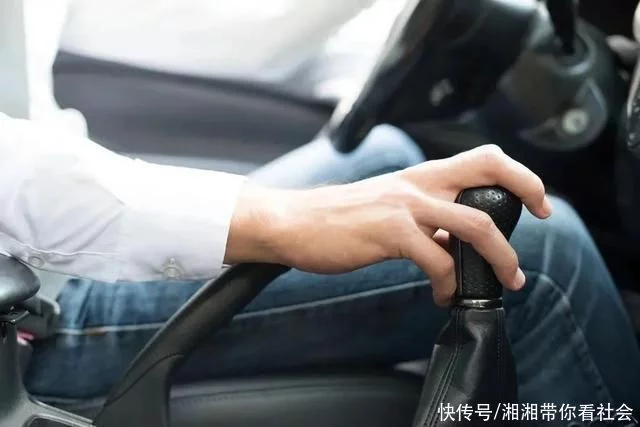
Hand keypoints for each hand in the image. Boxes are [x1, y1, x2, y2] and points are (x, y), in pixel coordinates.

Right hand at [225, 145, 551, 305]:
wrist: (292, 222)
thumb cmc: (335, 219)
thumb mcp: (386, 208)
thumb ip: (423, 220)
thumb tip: (452, 245)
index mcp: (418, 176)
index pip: (481, 158)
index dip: (517, 172)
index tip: (536, 198)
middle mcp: (416, 184)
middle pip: (489, 172)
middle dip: (527, 190)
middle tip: (543, 215)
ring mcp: (404, 206)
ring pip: (475, 223)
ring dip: (500, 256)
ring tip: (505, 279)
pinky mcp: (389, 232)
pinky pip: (439, 260)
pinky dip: (449, 283)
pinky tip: (442, 294)